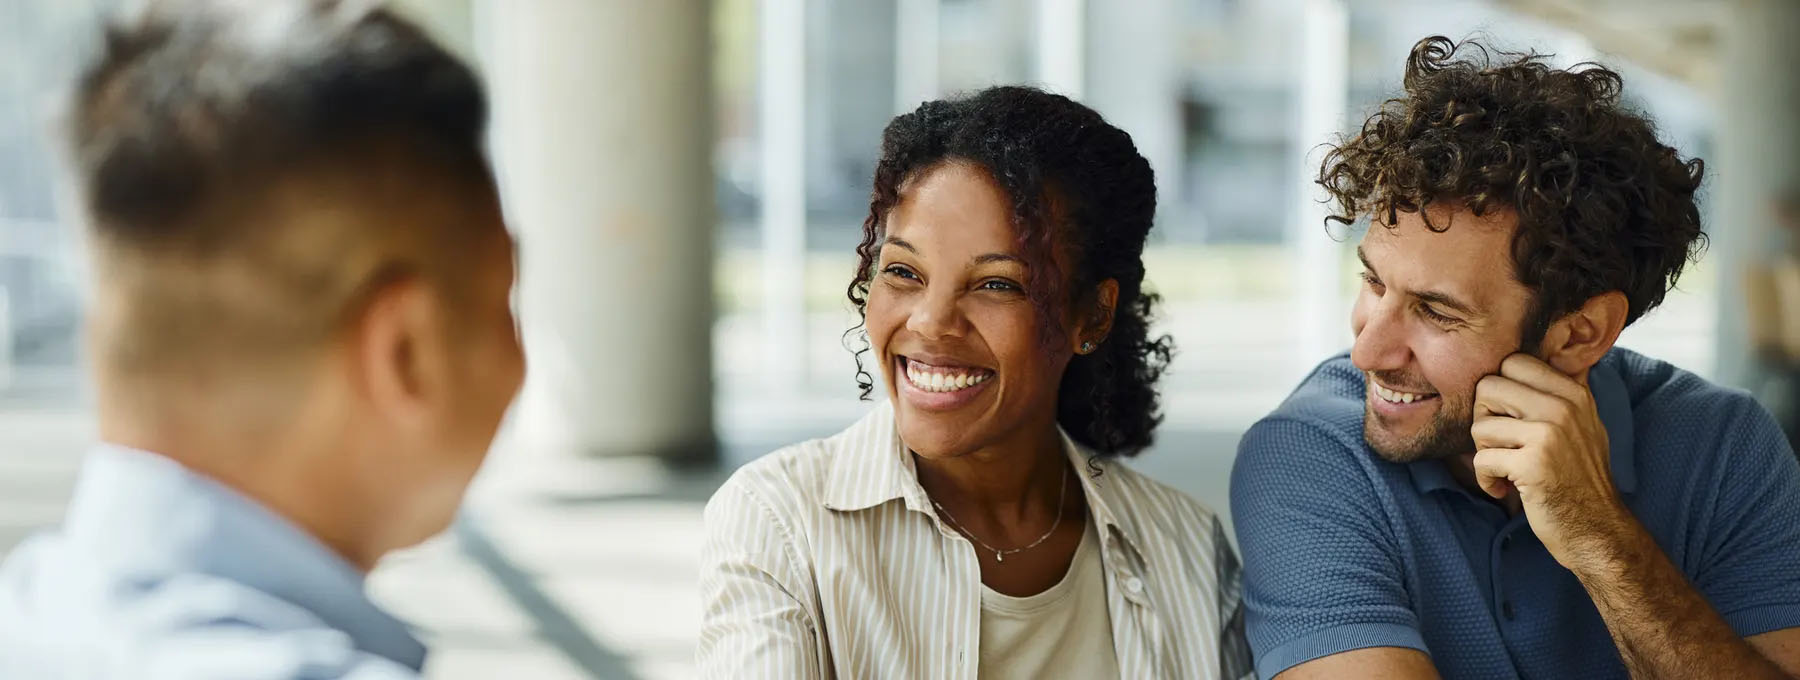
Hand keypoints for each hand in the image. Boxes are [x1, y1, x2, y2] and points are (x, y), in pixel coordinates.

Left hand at [1471, 354, 1635, 570]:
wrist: (1597, 528)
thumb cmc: (1579, 477)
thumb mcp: (1583, 423)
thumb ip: (1560, 390)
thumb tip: (1548, 348)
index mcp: (1572, 393)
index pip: (1512, 362)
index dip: (1499, 390)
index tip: (1509, 418)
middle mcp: (1563, 408)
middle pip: (1488, 387)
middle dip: (1484, 418)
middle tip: (1501, 444)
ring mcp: (1549, 435)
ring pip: (1480, 425)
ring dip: (1484, 452)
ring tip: (1506, 468)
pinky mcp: (1533, 465)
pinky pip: (1482, 460)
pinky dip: (1486, 479)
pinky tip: (1503, 488)